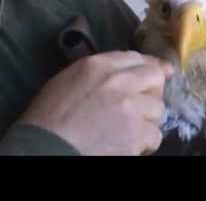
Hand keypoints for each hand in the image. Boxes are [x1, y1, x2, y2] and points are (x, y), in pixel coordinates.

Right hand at [20, 51, 173, 154]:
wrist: (44, 148)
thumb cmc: (47, 117)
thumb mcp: (66, 80)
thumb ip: (97, 72)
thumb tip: (121, 73)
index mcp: (98, 65)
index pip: (135, 58)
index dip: (150, 66)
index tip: (160, 72)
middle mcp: (119, 81)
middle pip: (155, 77)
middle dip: (154, 90)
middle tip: (144, 103)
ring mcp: (130, 107)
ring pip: (158, 108)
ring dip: (148, 119)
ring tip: (131, 128)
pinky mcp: (137, 133)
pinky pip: (155, 135)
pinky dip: (146, 142)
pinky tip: (131, 145)